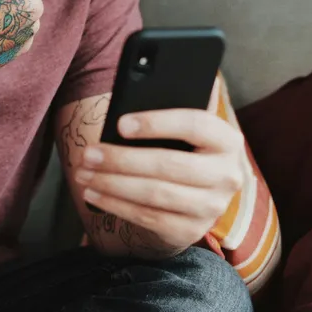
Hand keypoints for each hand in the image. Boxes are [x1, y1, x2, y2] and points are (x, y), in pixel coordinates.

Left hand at [75, 106, 245, 252]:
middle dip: (122, 159)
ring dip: (112, 183)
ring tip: (84, 172)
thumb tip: (140, 81)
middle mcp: (227, 175)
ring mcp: (212, 207)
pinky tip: (94, 193)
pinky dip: (116, 205)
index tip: (121, 124)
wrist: (198, 198)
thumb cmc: (183, 151)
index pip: (195, 125)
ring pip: (155, 193)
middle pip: (169, 164)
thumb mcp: (186, 131)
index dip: (157, 123)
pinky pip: (148, 217)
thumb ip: (172, 109)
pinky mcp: (192, 230)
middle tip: (89, 153)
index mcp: (227, 140)